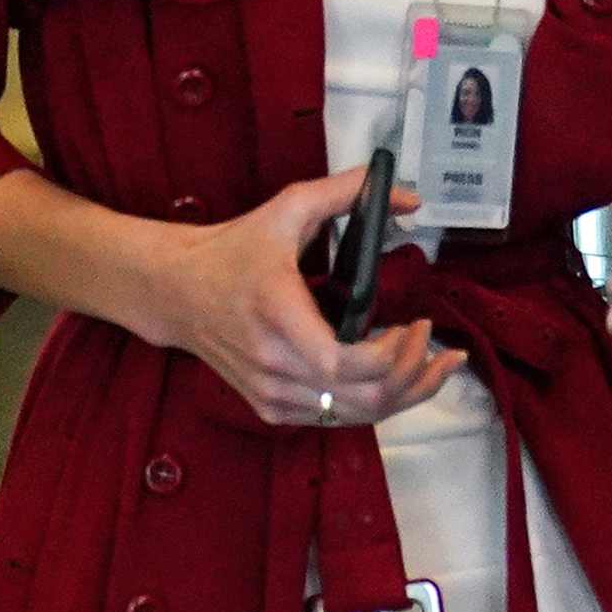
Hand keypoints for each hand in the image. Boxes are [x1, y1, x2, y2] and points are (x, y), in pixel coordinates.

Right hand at [146, 167, 456, 430]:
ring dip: (402, 395)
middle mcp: (273, 363)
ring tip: (430, 363)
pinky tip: (391, 378)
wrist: (176, 292)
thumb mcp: (287, 209)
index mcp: (278, 315)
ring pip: (354, 416)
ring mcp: (270, 392)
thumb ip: (346, 192)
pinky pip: (334, 418)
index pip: (342, 364)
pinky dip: (371, 404)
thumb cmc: (233, 249)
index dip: (391, 357)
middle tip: (435, 344)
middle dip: (414, 377)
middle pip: (362, 399)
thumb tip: (409, 196)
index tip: (414, 324)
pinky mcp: (270, 407)